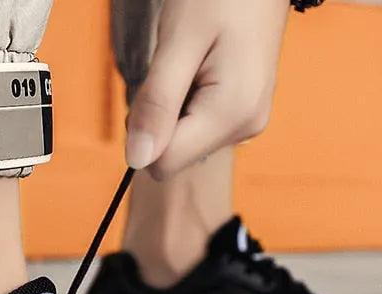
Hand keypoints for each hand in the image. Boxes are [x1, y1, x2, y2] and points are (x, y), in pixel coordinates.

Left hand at [126, 0, 289, 179]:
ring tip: (191, 63)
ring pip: (184, 142)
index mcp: (232, 115)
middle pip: (174, 156)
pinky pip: (198, 127)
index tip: (152, 88)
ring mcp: (246, 123)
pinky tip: (201, 69)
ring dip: (173, 109)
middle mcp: (244, 128)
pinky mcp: (242, 114)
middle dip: (159, 120)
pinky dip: (187, 103)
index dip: (144, 133)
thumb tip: (136, 160)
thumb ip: (156, 104)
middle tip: (174, 68)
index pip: (165, 163)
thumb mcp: (178, 43)